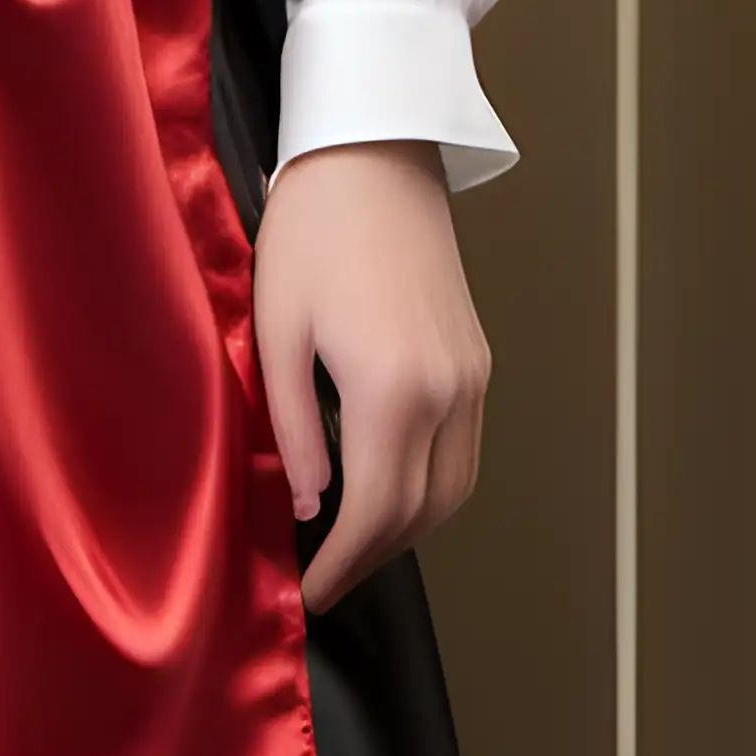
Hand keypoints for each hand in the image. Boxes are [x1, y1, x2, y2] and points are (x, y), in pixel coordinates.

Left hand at [254, 140, 489, 618]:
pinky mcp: (479, 360)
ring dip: (408, 530)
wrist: (373, 158)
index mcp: (392, 389)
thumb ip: (293, 428)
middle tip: (323, 583)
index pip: (374, 511)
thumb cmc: (310, 235)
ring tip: (352, 548)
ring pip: (455, 489)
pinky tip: (386, 492)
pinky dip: (432, 488)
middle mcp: (449, 391)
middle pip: (422, 513)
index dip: (342, 565)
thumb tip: (311, 506)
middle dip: (372, 558)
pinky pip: (464, 451)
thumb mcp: (276, 333)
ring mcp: (474, 376)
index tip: (309, 597)